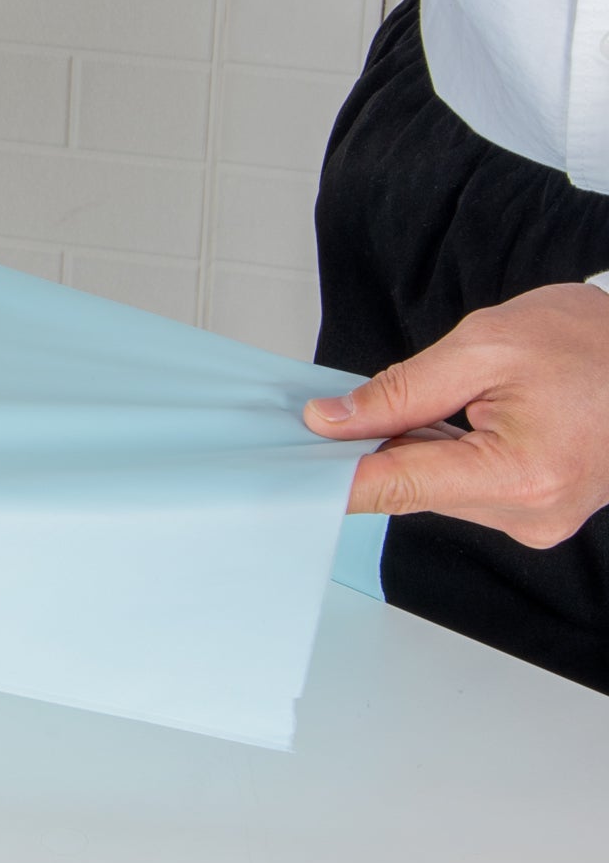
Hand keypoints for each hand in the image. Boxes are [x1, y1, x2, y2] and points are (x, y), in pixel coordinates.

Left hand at [304, 283, 608, 547]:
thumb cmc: (590, 342)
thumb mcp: (484, 346)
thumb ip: (401, 389)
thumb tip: (331, 420)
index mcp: (519, 475)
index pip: (397, 486)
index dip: (333, 473)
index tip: (284, 465)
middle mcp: (529, 514)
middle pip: (411, 489)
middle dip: (381, 443)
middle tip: (362, 400)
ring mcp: (536, 520)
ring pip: (434, 489)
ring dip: (418, 446)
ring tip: (454, 397)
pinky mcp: (536, 512)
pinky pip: (463, 486)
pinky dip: (446, 453)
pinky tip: (460, 418)